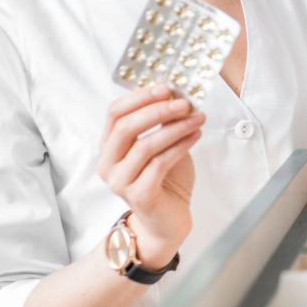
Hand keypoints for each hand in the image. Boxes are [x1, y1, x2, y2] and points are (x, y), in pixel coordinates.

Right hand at [97, 84, 204, 267]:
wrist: (168, 220)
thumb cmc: (164, 178)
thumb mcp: (162, 144)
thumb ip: (162, 123)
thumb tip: (177, 94)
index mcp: (109, 147)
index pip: (114, 113)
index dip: (139, 97)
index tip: (166, 87)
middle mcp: (108, 164)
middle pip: (126, 127)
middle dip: (158, 110)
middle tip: (185, 102)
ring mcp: (120, 182)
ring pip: (145, 146)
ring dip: (175, 127)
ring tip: (198, 118)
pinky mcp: (139, 196)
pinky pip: (159, 164)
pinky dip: (180, 146)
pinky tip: (196, 135)